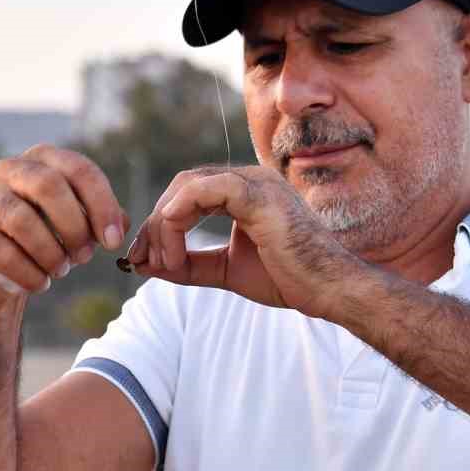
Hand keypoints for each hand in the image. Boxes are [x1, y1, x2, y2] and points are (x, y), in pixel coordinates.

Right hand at [0, 145, 128, 305]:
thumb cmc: (46, 238)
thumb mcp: (79, 225)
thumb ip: (103, 220)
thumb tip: (121, 224)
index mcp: (42, 159)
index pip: (78, 169)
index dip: (102, 205)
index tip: (114, 242)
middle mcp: (8, 170)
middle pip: (48, 186)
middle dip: (74, 227)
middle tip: (85, 257)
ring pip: (22, 221)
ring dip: (51, 253)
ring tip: (61, 270)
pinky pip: (1, 252)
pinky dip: (29, 273)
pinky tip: (40, 283)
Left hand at [125, 165, 361, 318]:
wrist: (327, 290)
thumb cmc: (287, 279)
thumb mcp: (226, 271)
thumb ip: (190, 264)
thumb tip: (147, 265)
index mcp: (244, 193)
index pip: (186, 194)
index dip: (158, 225)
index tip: (142, 260)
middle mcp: (249, 180)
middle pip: (180, 187)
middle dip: (154, 225)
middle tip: (142, 262)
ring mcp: (255, 183)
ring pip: (187, 186)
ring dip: (163, 226)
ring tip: (163, 263)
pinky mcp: (258, 195)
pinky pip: (204, 190)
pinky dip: (178, 215)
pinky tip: (172, 247)